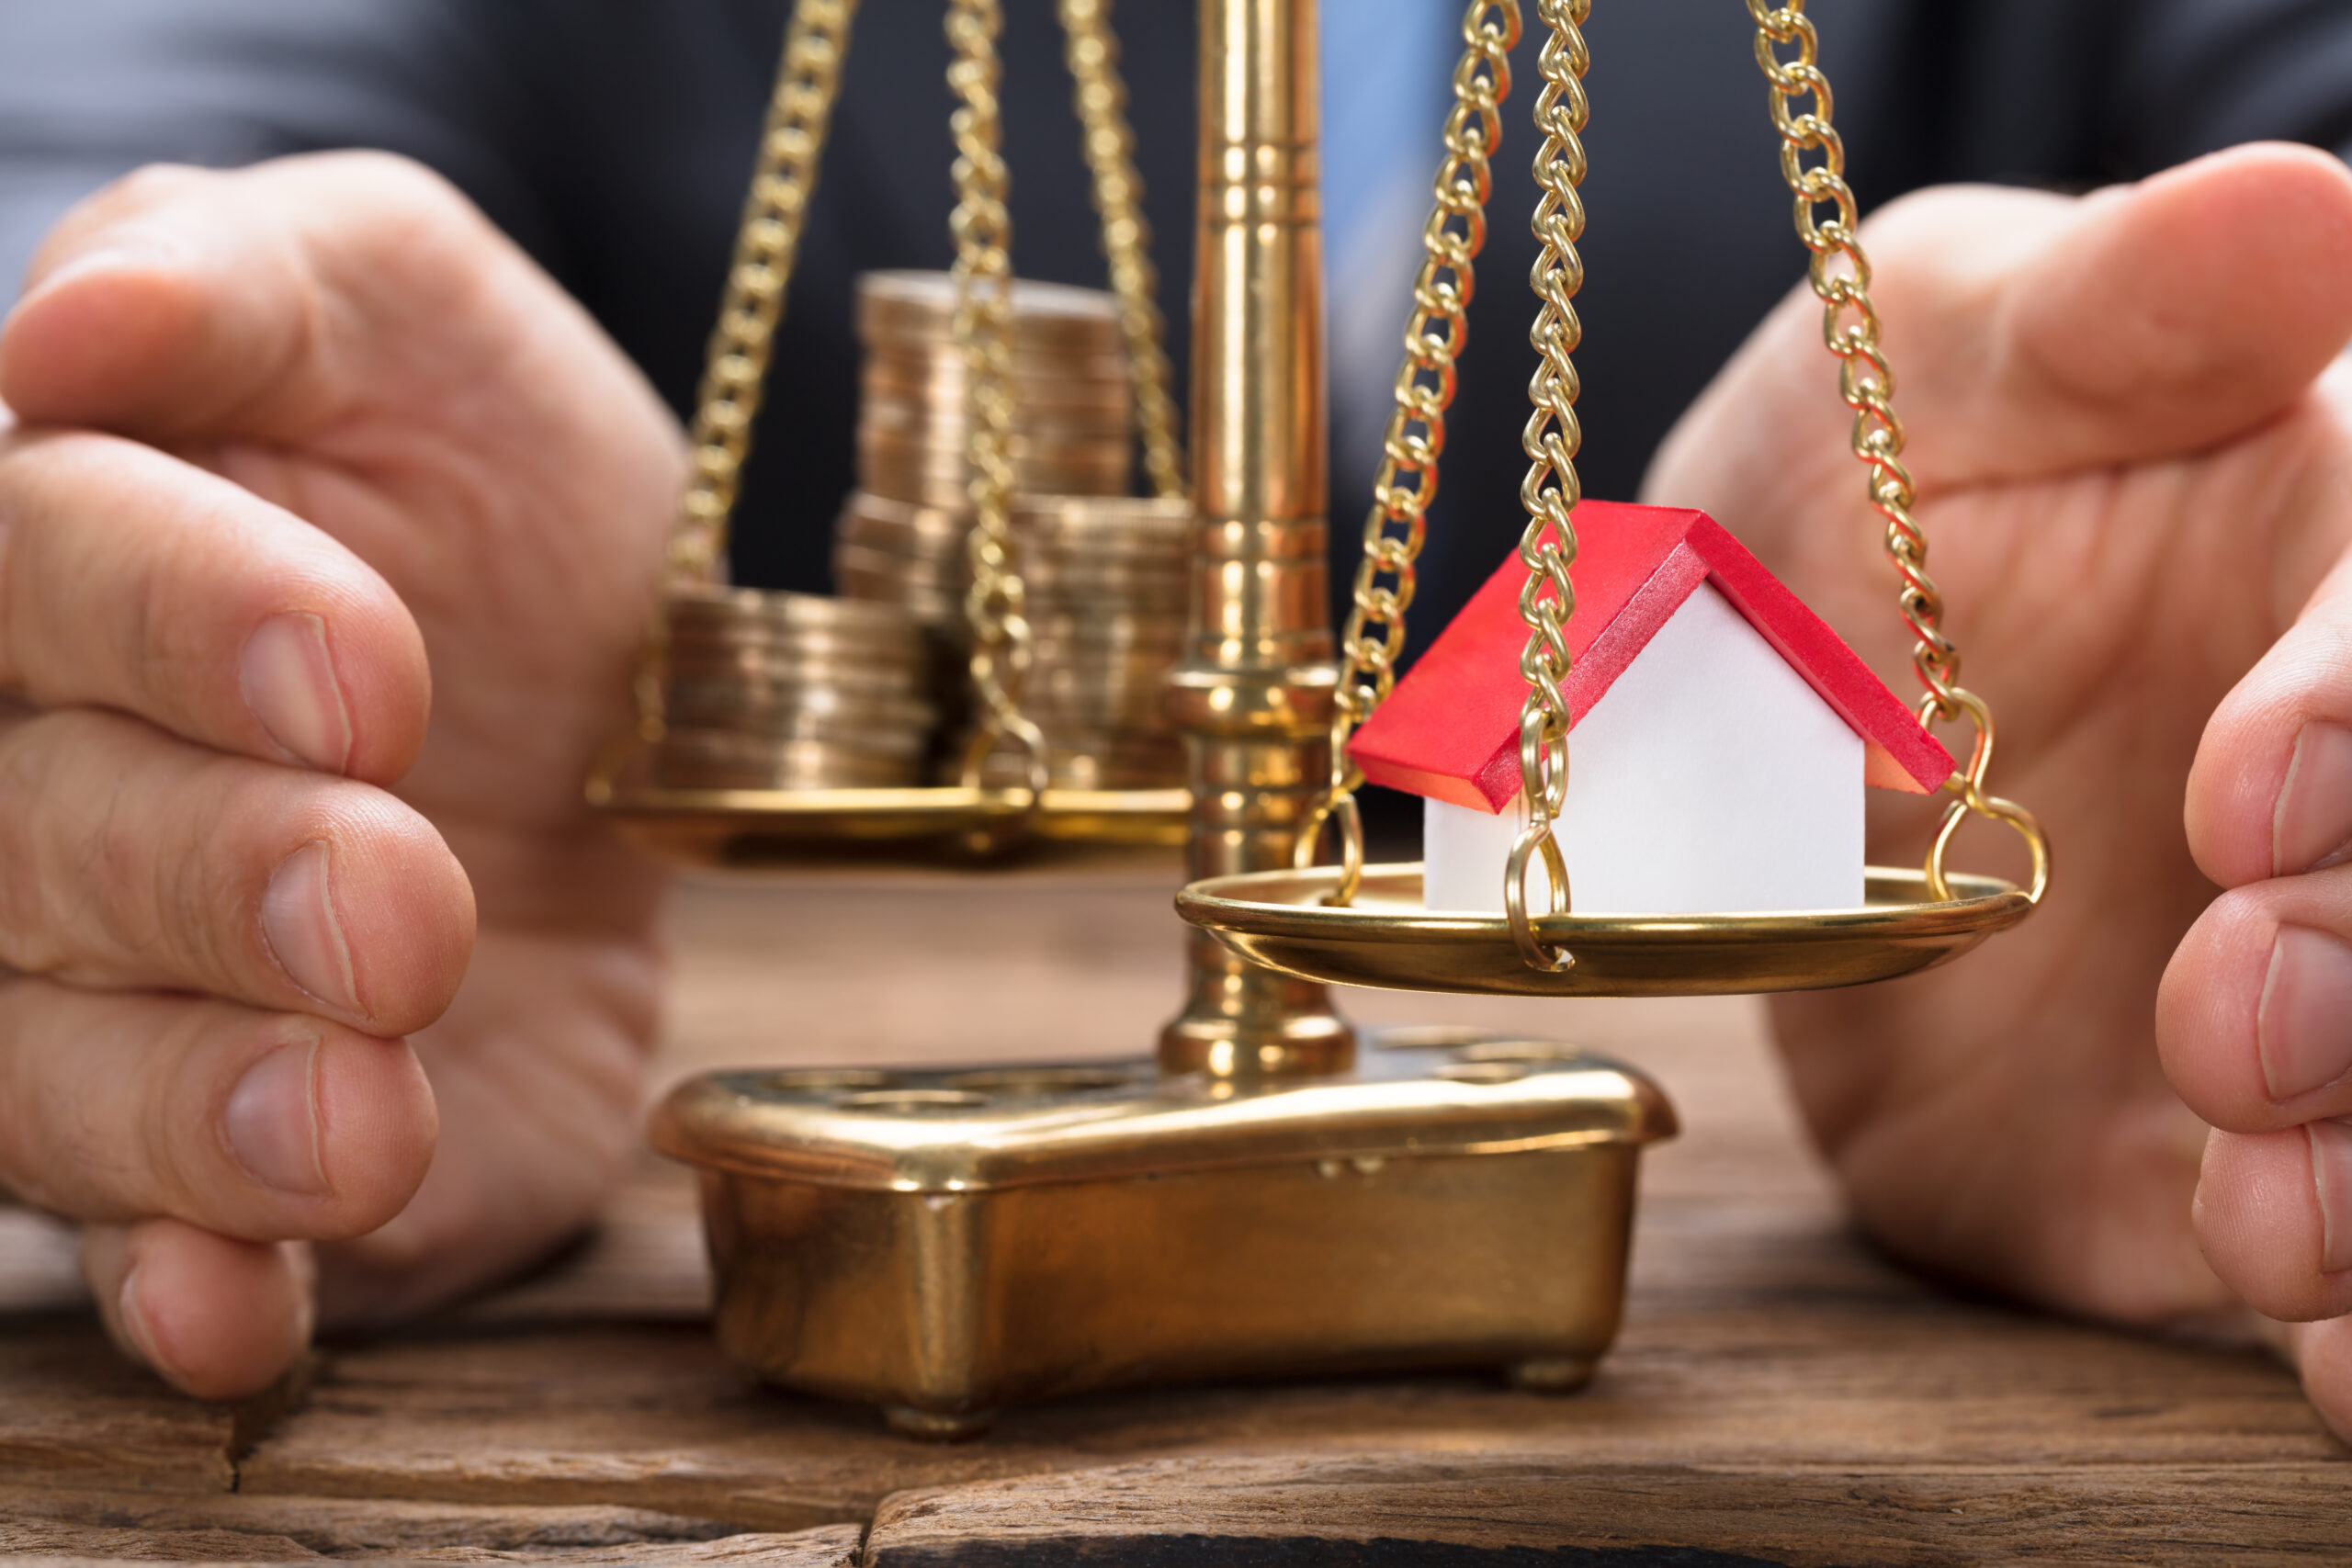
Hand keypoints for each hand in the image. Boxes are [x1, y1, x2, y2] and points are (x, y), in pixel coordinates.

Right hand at [0, 153, 680, 1397]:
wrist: (623, 683)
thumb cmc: (485, 474)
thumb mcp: (403, 303)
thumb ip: (243, 277)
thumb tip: (74, 322)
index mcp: (65, 551)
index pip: (31, 569)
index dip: (173, 621)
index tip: (371, 672)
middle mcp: (43, 787)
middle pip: (29, 845)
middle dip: (213, 881)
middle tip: (398, 902)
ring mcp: (119, 991)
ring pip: (46, 1074)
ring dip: (192, 1113)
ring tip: (357, 1124)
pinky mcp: (236, 1153)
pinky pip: (152, 1251)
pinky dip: (191, 1286)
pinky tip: (245, 1306)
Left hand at [1645, 143, 2351, 1436]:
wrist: (1741, 709)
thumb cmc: (1859, 477)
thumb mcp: (1942, 352)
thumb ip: (2115, 308)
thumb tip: (2301, 212)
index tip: (2234, 795)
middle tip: (2229, 1008)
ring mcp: (2322, 1001)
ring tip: (2262, 1221)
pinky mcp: (2228, 1170)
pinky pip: (2338, 1284)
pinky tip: (2321, 1361)